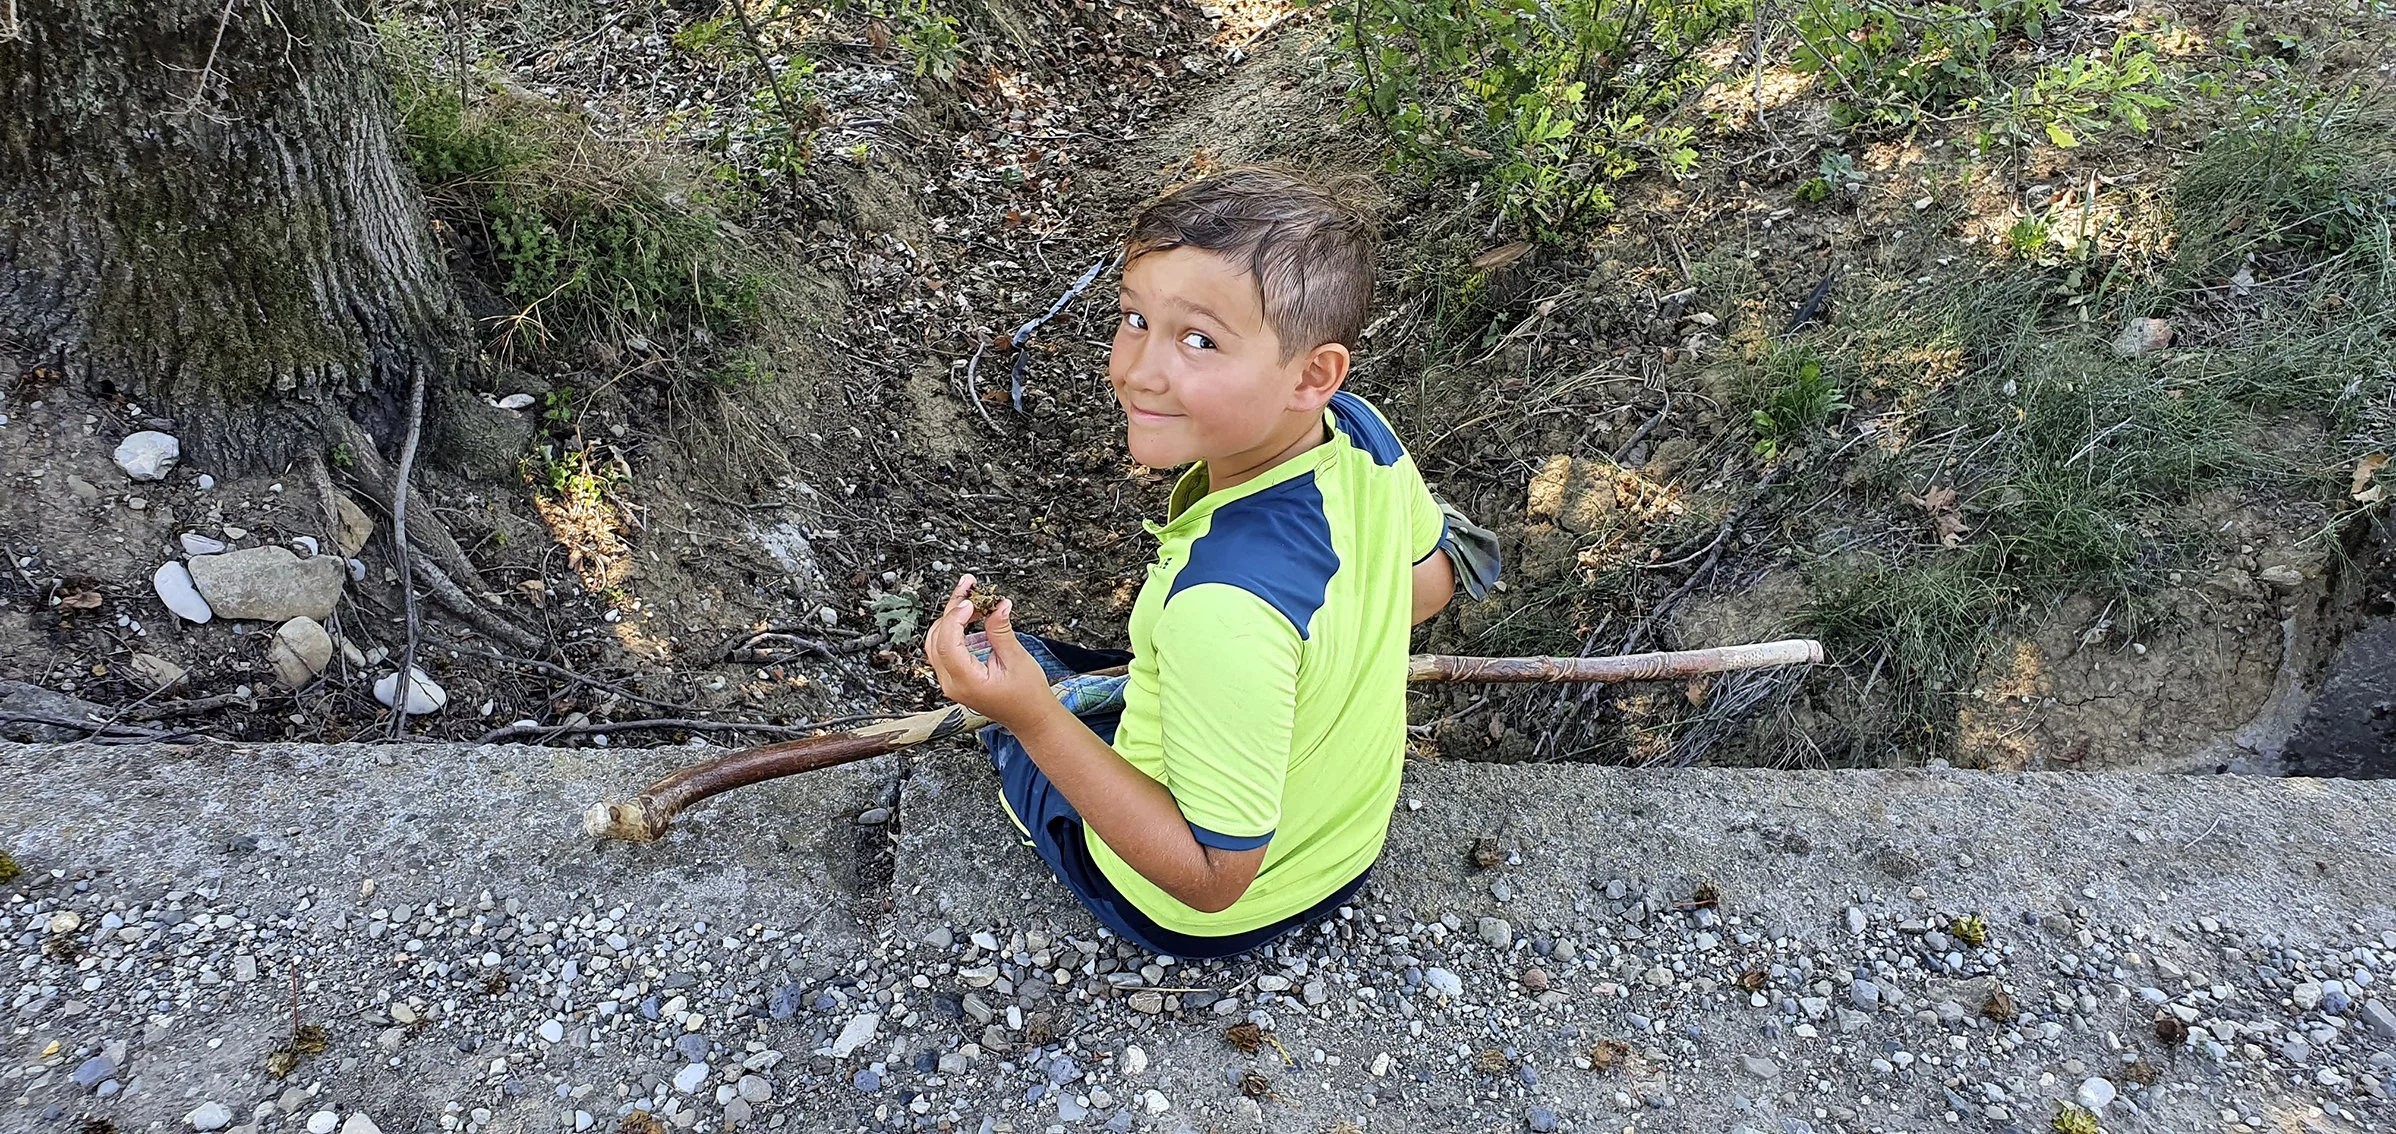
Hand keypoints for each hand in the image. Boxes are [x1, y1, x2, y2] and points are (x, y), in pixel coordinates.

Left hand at [925, 575, 1059, 732]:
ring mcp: (951, 681)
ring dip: (952, 618)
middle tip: (971, 589)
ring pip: (937, 642)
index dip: (956, 617)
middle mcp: (952, 683)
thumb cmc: (1027, 697)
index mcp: (965, 682)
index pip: (947, 643)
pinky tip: (972, 617)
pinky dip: (954, 630)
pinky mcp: (956, 677)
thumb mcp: (1017, 660)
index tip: (971, 600)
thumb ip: (1001, 631)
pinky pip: (945, 649)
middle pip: (937, 638)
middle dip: (953, 610)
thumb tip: (997, 605)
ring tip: (973, 600)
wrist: (1031, 718)